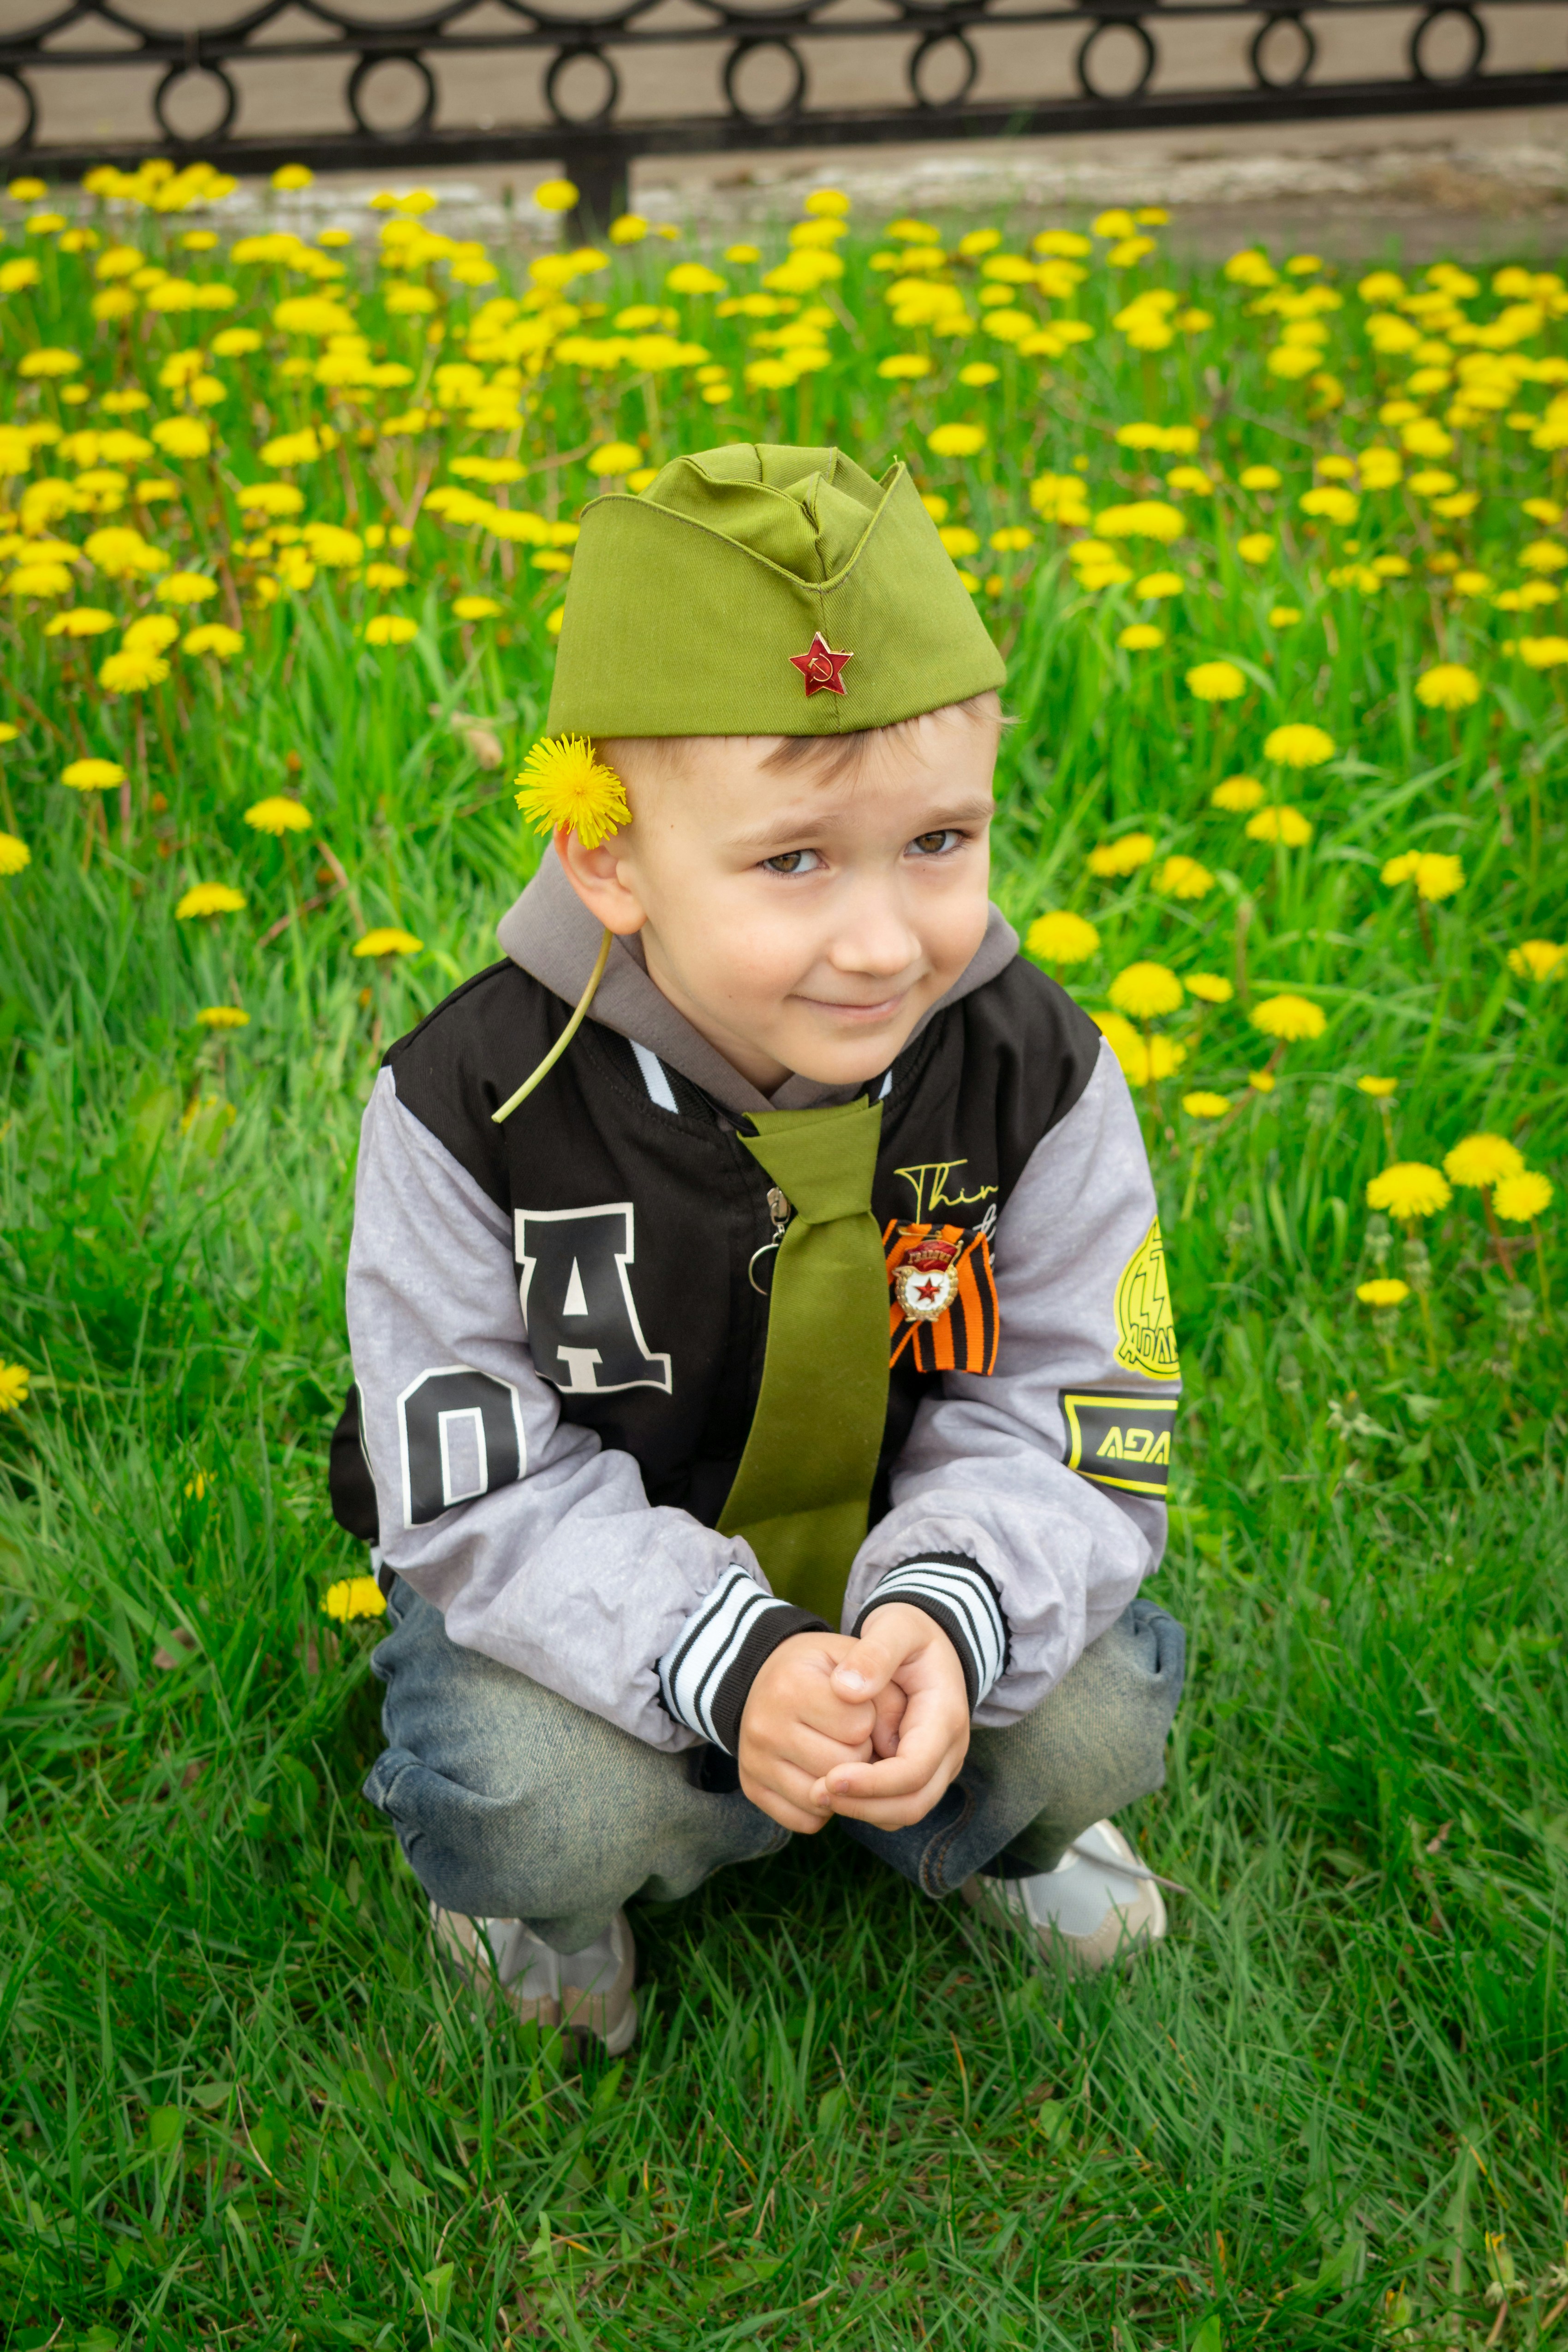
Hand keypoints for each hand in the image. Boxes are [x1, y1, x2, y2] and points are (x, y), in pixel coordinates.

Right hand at [737, 1630, 876, 1833]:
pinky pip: (806, 1821)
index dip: (869, 1720)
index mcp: (791, 1684)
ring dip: (844, 1785)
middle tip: (850, 1734)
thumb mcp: (856, 1662)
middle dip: (859, 1753)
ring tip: (836, 1753)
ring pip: (826, 1800)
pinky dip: (824, 1808)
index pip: (858, 1726)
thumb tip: (893, 1748)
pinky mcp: (751, 1788)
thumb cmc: (822, 1671)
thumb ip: (885, 1693)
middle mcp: (764, 1725)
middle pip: (843, 1766)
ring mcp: (753, 1761)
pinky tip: (821, 1777)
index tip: (857, 1706)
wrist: (768, 1681)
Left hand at [810, 1603, 969, 1829]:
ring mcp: (937, 1765)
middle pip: (913, 1802)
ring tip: (817, 1791)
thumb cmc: (910, 1632)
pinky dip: (865, 1805)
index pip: (914, 1770)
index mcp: (945, 1717)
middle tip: (816, 1791)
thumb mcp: (895, 1626)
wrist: (929, 1640)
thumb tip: (846, 1690)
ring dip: (862, 1810)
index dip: (873, 1783)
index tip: (830, 1777)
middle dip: (864, 1806)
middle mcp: (948, 1750)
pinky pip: (895, 1805)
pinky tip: (832, 1787)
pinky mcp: (919, 1772)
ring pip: (904, 1811)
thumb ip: (875, 1653)